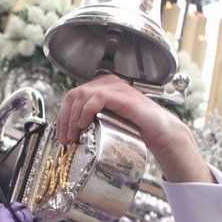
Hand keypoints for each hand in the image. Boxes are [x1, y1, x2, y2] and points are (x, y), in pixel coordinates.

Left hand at [56, 74, 213, 183]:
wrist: (159, 130)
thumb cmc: (134, 127)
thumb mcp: (106, 122)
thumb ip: (89, 120)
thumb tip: (68, 133)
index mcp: (100, 87)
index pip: (72, 97)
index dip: (62, 116)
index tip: (61, 136)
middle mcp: (106, 83)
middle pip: (73, 95)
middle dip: (64, 118)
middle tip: (66, 139)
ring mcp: (114, 87)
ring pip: (81, 95)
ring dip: (72, 118)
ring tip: (74, 135)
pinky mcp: (122, 96)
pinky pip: (97, 98)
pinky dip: (86, 111)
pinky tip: (84, 124)